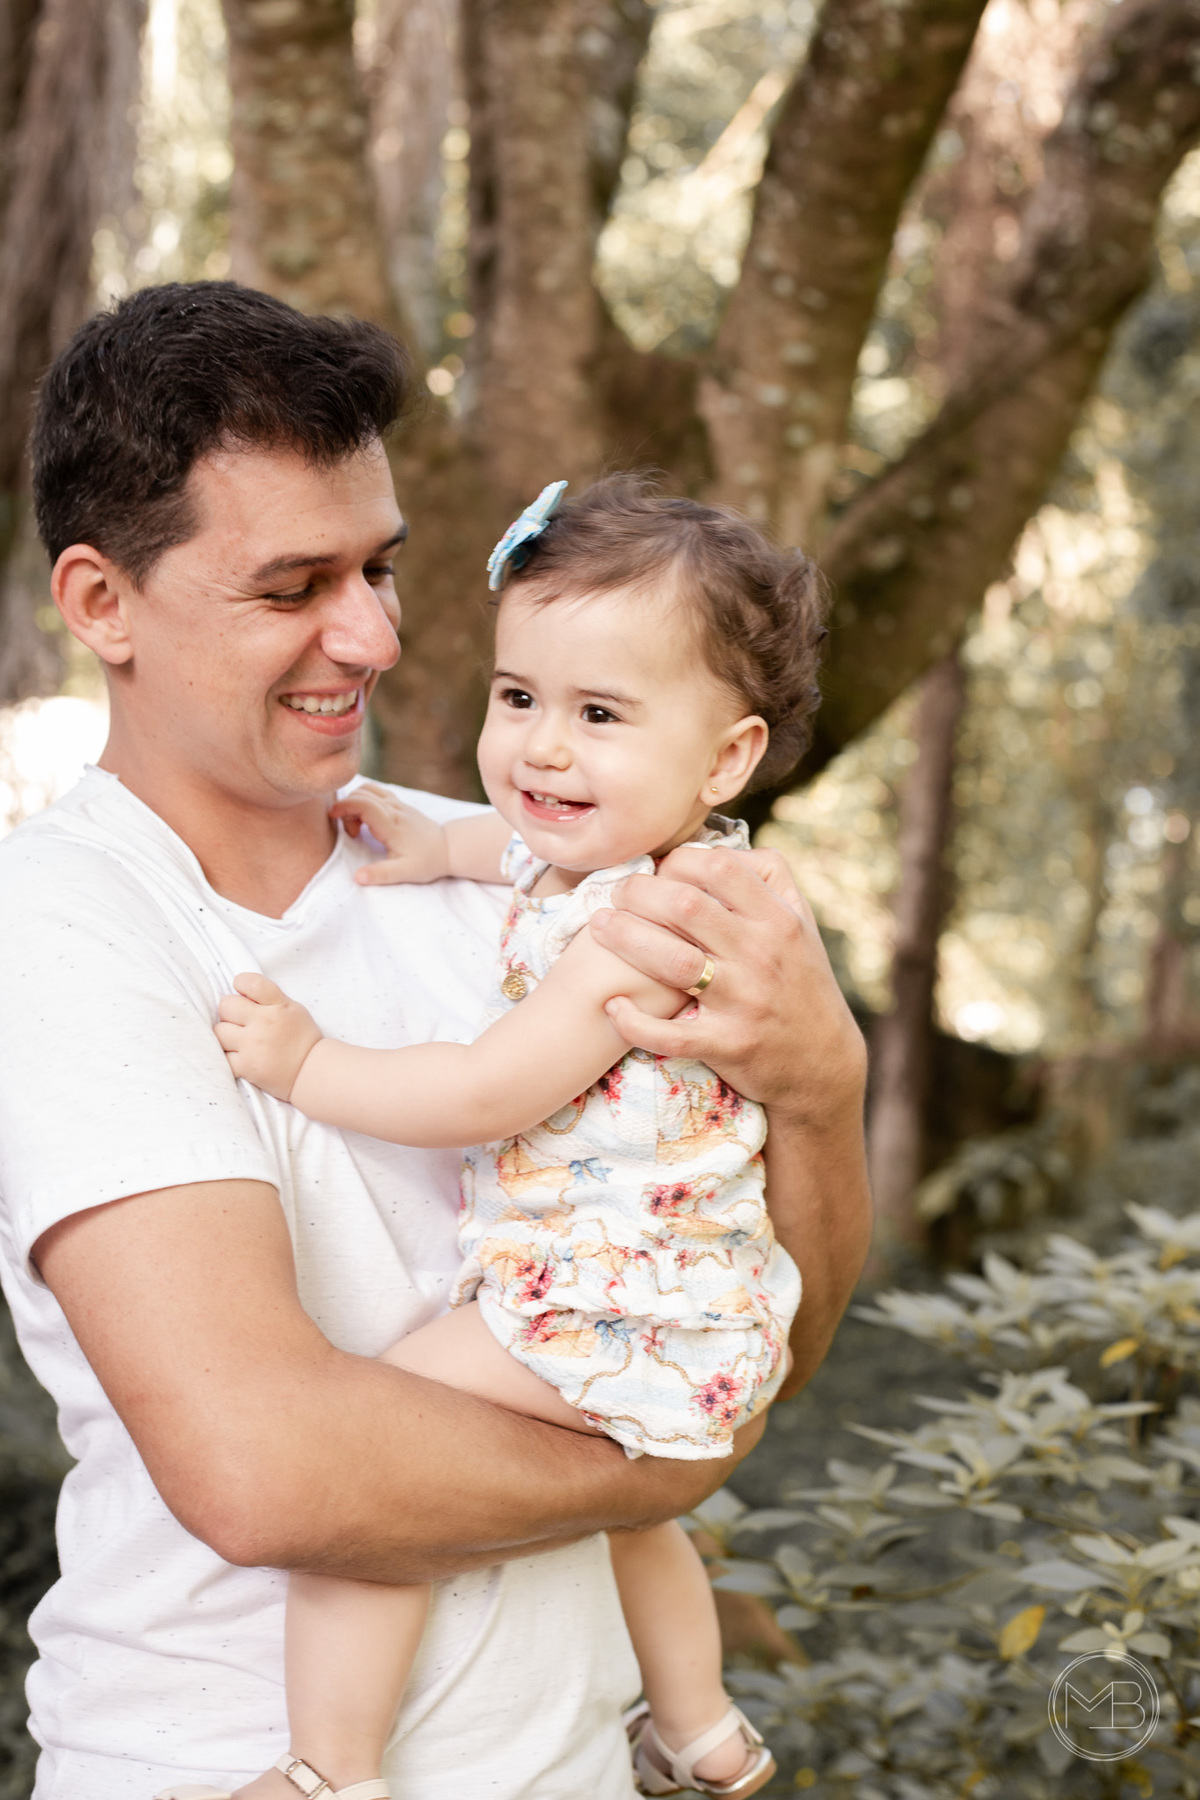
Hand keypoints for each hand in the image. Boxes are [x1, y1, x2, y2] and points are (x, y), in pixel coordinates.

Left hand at [215, 973, 322, 1101]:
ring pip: (219, 1031)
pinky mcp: (246, 1066)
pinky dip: (227, 1057)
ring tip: (238, 1040)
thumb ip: (269, 998)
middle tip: (240, 1021)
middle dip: (230, 1012)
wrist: (311, 1071)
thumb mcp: (293, 1008)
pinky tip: (238, 1056)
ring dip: (226, 1035)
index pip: (250, 983)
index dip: (240, 984)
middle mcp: (264, 1022)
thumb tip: (240, 991)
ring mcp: (253, 1045)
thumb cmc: (301, 1038)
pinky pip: (221, 1056)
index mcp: (278, 1005)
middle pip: (226, 1006)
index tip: (242, 993)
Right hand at [330, 782, 450, 885]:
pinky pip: (377, 792)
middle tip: (353, 834)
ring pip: (369, 789)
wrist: (449, 848)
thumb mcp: (405, 873)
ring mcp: (398, 804)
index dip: (344, 806)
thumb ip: (381, 874)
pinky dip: (364, 799)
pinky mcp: (399, 804)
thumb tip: (357, 877)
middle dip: (347, 808)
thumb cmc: (428, 861)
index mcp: (392, 824)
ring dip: (355, 802)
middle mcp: (394, 809)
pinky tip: (367, 819)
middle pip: (362, 793)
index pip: (364, 803)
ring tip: (358, 826)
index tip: (333, 817)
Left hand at [591, 843, 866, 1127]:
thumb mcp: (800, 923)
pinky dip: (634, 1021)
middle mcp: (762, 954)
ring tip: (600, 927)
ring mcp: (744, 1001)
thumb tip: (712, 847)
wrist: (822, 1062)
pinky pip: (671, 1034)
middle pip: (686, 906)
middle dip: (638, 893)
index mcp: (778, 918)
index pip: (720, 868)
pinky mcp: (727, 1045)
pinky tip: (613, 1005)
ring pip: (674, 961)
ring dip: (626, 939)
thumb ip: (765, 879)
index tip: (658, 872)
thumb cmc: (799, 982)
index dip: (678, 862)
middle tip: (616, 895)